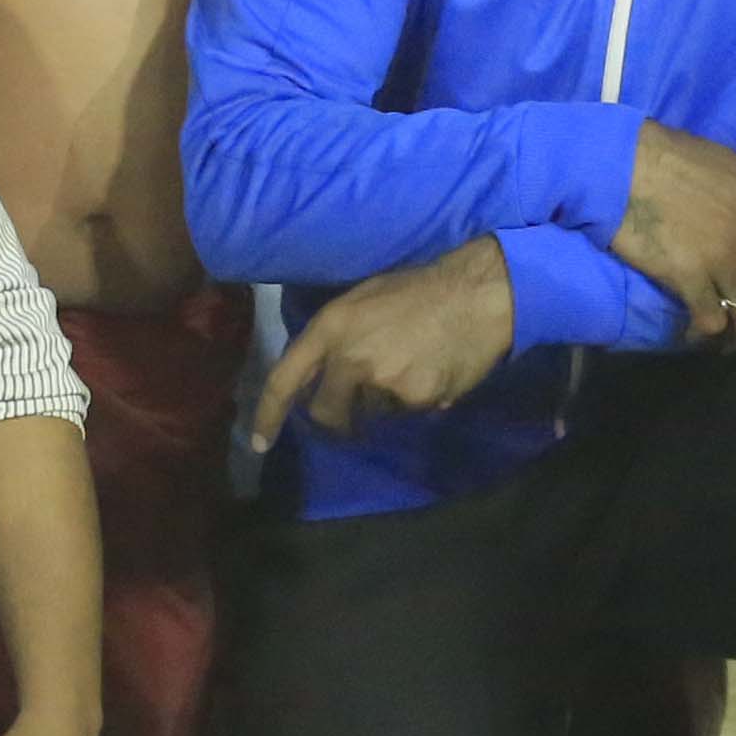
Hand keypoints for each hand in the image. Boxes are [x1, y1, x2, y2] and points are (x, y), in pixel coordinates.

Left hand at [243, 239, 521, 448]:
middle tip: (358, 408)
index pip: (285, 378)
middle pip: (325, 412)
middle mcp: (349, 356)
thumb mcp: (363, 300)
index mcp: (331, 326)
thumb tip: (323, 378)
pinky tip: (434, 371)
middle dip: (338, 418)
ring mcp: (381, 381)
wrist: (476, 294)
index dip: (267, 414)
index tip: (258, 444)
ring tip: (412, 366)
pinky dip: (417, 400)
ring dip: (385, 401)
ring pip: (371, 413)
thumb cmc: (418, 290)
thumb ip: (338, 338)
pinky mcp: (413, 399)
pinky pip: (405, 412)